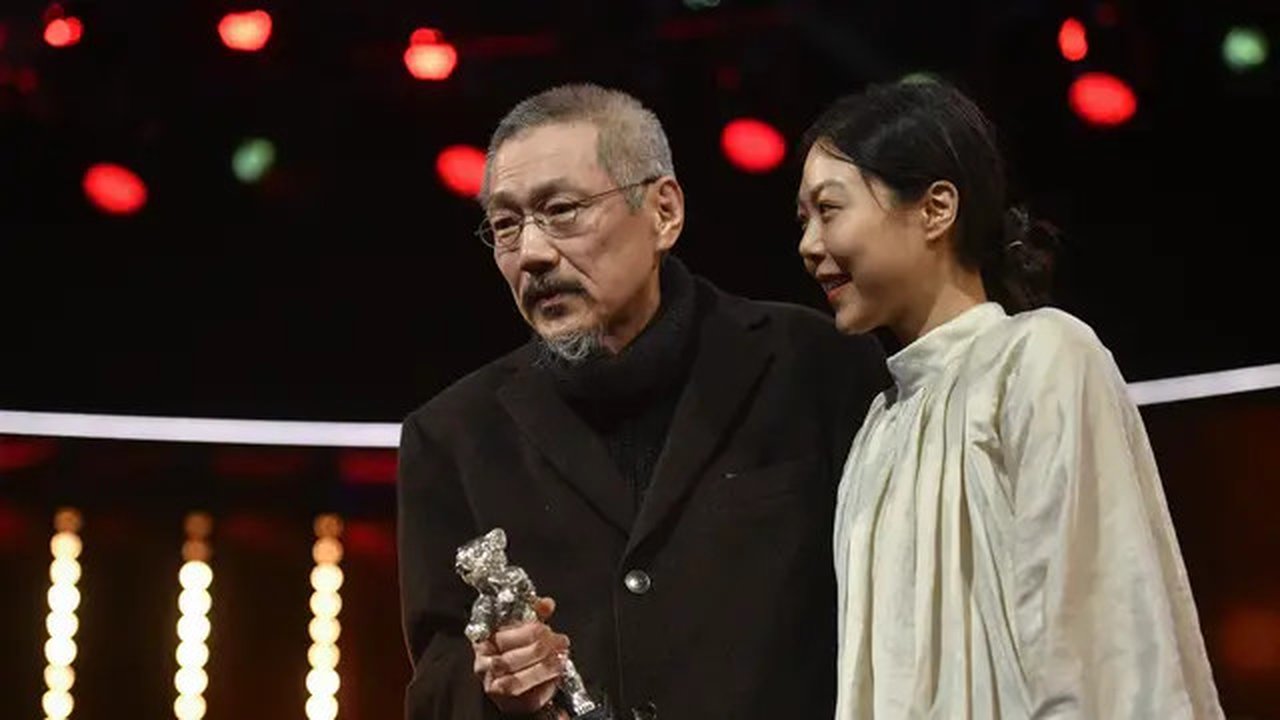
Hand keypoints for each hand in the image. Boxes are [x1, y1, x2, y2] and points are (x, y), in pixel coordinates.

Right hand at [473, 597, 569, 715]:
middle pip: (508, 660)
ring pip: (515, 682)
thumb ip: (534, 614)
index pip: (503, 637)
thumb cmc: (516, 647)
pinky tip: (557, 677)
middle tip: (560, 642)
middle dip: (539, 650)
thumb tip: (547, 604)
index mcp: (484, 642)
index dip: (528, 632)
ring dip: (542, 670)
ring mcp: (494, 687)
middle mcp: (483, 667)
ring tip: (560, 659)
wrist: (510, 679)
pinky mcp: (509, 706)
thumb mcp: (523, 626)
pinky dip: (545, 689)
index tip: (547, 628)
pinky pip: (527, 700)